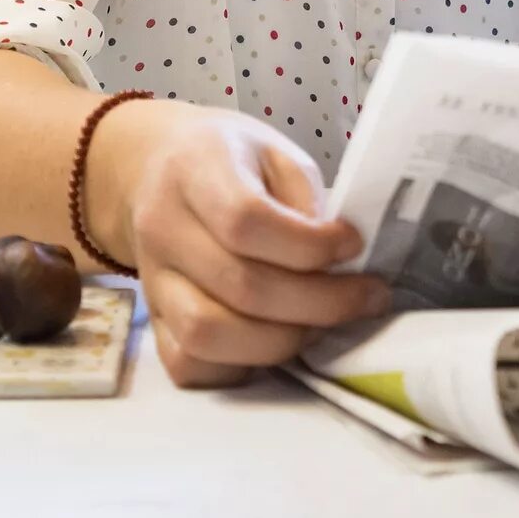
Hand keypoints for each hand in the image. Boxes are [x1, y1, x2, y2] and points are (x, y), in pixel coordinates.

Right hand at [96, 101, 392, 386]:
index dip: (310, 245)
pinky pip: (188, 364)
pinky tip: (276, 340)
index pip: (245, 221)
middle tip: (366, 297)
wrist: (161, 170)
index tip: (353, 244)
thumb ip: (305, 198)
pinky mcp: (154, 320)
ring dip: (282, 341)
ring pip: (207, 335)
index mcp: (195, 169)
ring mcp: (152, 280)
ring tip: (322, 324)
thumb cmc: (231, 159)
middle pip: (239, 286)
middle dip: (319, 303)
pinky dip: (239, 366)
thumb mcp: (276, 152)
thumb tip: (337, 260)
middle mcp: (162, 227)